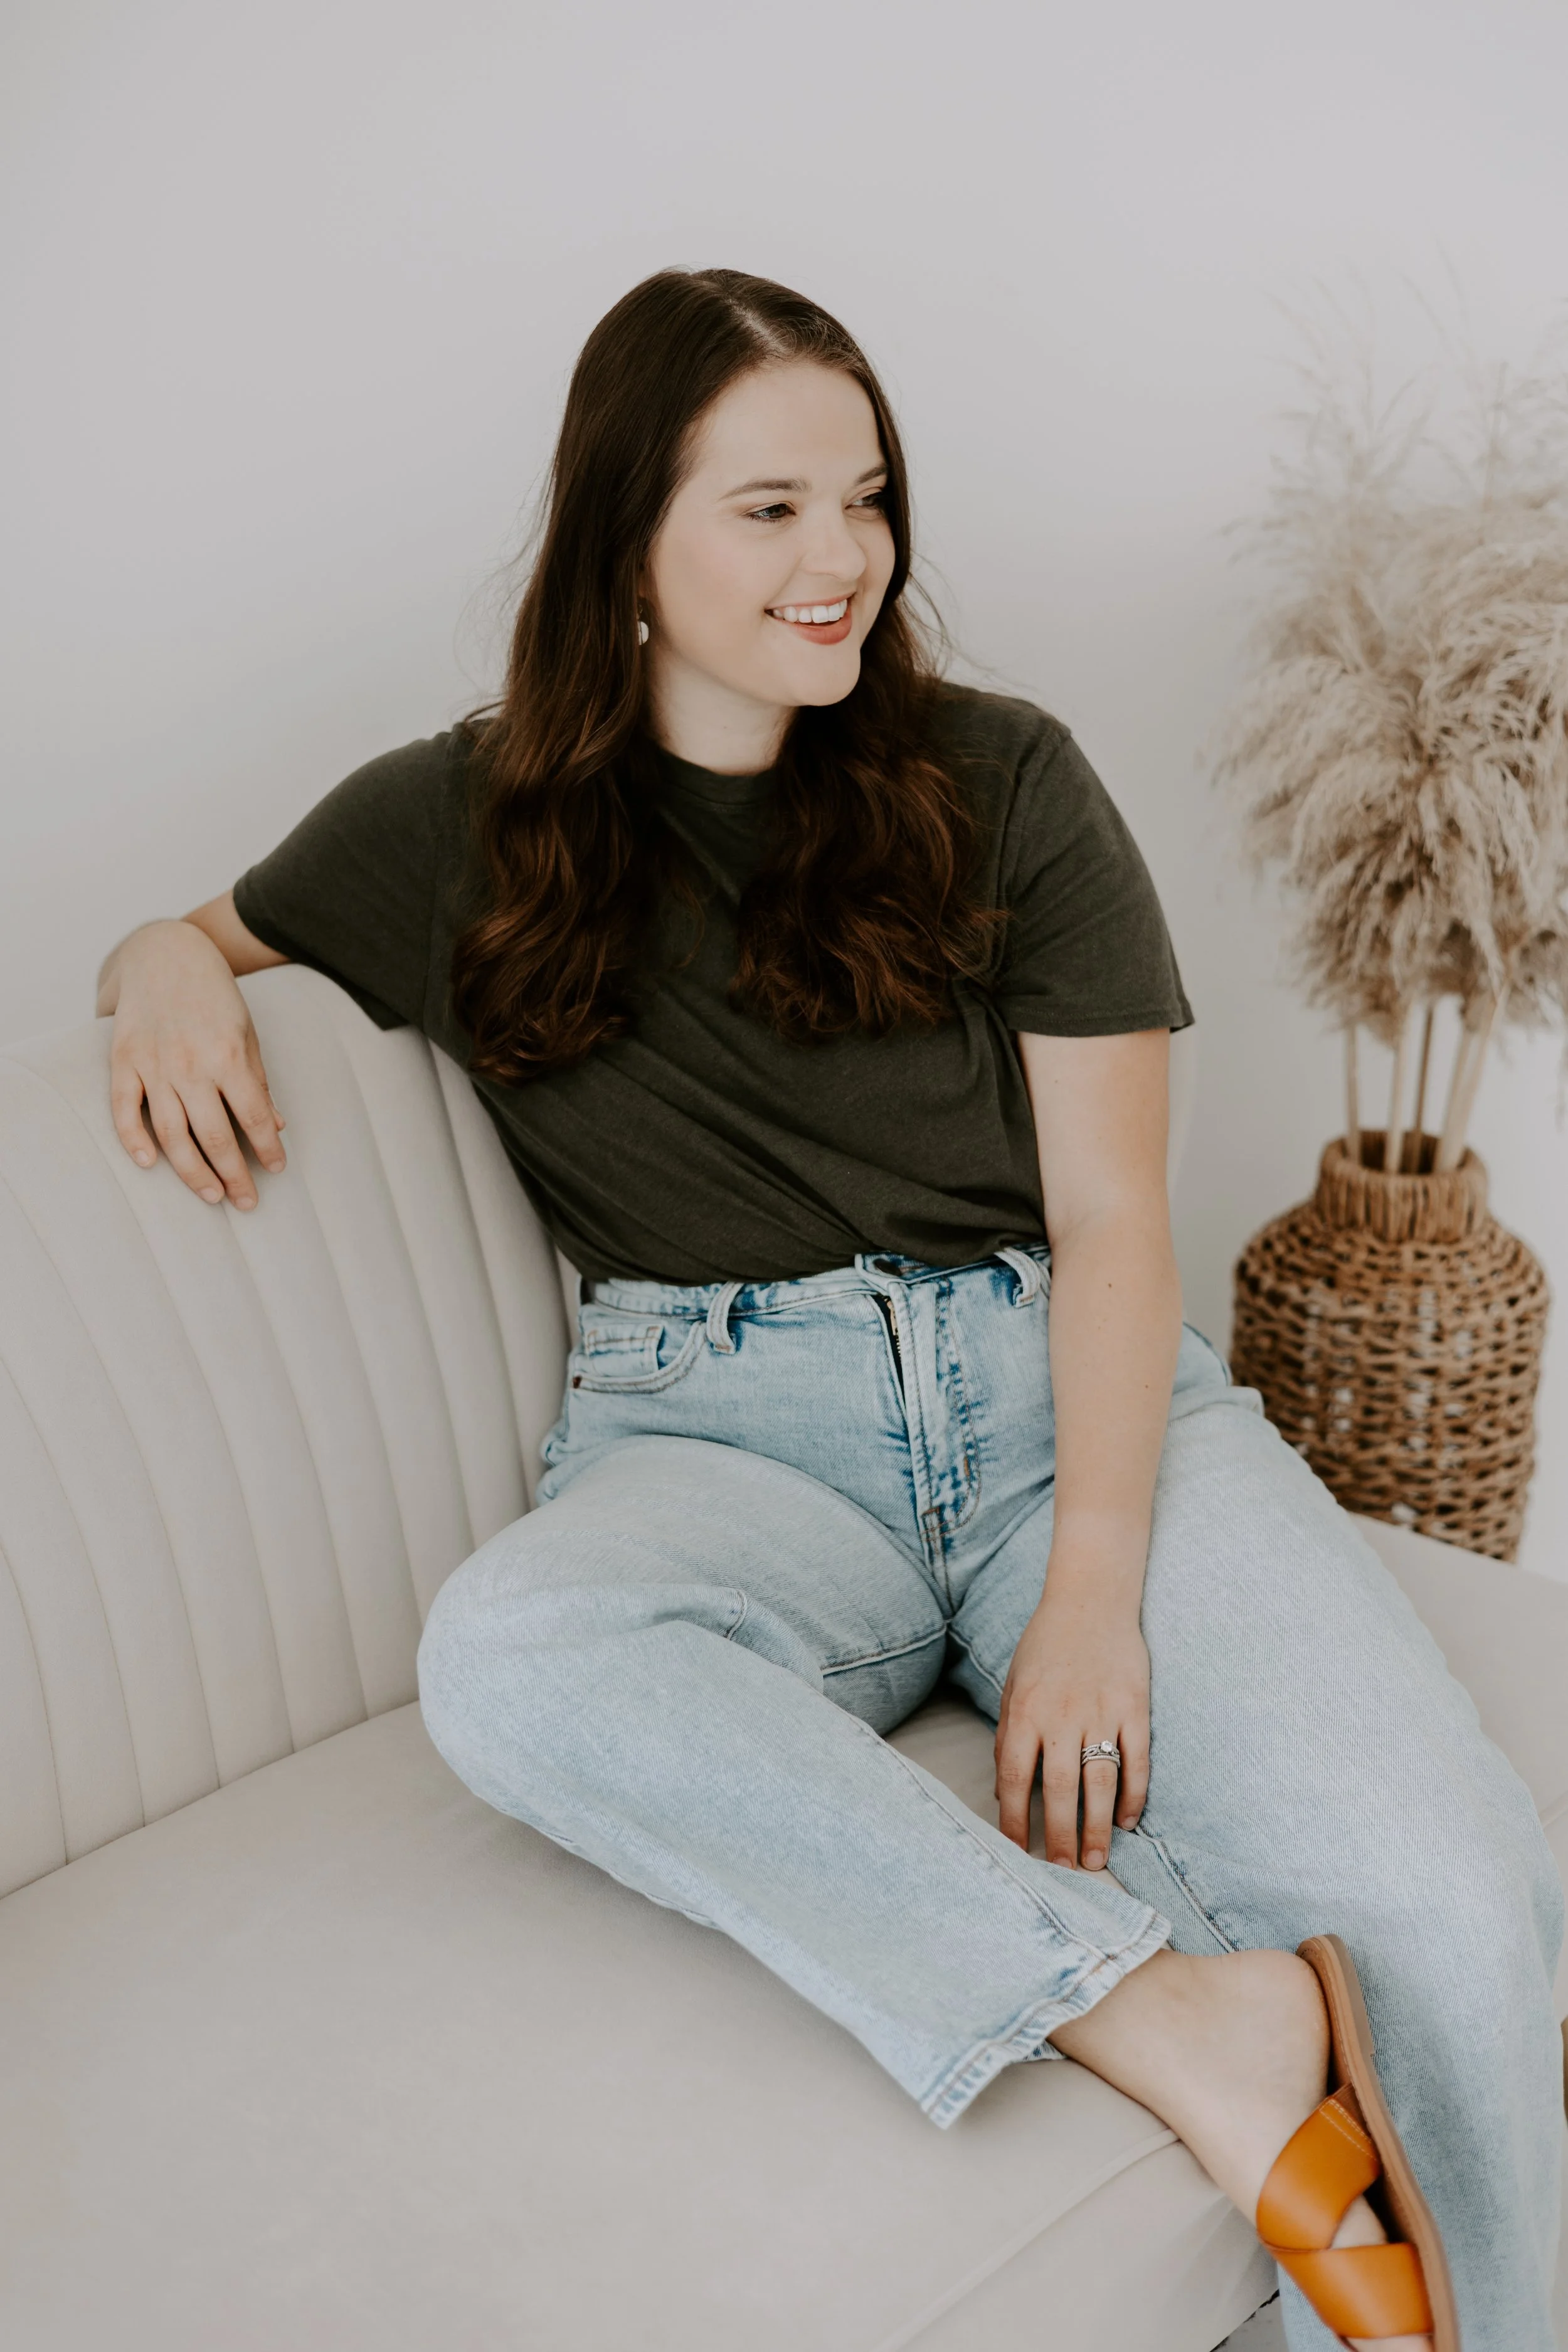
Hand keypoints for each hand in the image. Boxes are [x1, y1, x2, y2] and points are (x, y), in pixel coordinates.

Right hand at [107, 920, 285, 1208]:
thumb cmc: (213, 995)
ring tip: (212, 1195)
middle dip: (234, 1174)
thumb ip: (257, 1080)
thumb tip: (275, 1126)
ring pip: (171, 1134)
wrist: (164, 953)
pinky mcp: (123, 1060)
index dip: (266, 1150)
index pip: (253, 1117)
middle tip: (246, 1202)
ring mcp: (153, 1064)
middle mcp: (190, 1064)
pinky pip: (124, 1109)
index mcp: (228, 1056)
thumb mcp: (246, 1032)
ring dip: (193, 1171)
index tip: (276, 1171)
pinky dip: (133, 1139)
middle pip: (214, 1136)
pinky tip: (149, 1165)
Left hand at [994, 1582, 1150, 1869]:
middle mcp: (1061, 1716)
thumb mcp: (1013, 1685)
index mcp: (1025, 1711)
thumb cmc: (1046, 1646)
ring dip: (1098, 1826)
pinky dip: (1134, 1794)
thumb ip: (1009, 1736)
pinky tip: (1128, 1820)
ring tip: (1097, 1860)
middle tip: (1065, 1873)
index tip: (1016, 1854)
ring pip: (1099, 1782)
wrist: (1091, 1599)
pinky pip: (1137, 1761)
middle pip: (1058, 1790)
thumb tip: (1004, 1793)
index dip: (1013, 1821)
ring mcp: (1102, 1712)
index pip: (1013, 1778)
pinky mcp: (1135, 1707)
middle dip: (1059, 1837)